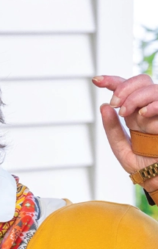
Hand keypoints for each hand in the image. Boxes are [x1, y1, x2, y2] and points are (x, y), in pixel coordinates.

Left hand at [93, 74, 157, 190]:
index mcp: (136, 115)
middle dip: (124, 88)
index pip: (125, 90)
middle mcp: (150, 110)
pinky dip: (155, 105)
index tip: (96, 80)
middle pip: (141, 82)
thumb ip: (113, 130)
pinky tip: (145, 113)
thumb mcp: (122, 149)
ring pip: (153, 89)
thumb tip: (104, 106)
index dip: (111, 81)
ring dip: (136, 96)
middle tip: (115, 103)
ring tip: (126, 112)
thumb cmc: (144, 168)